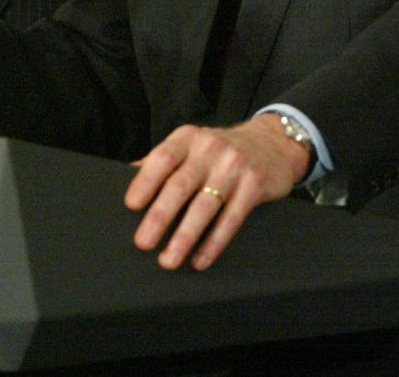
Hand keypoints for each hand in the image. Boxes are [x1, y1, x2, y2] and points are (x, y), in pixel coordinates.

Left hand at [125, 114, 309, 270]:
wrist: (273, 142)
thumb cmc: (221, 151)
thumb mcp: (191, 145)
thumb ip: (162, 161)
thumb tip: (125, 178)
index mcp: (188, 138)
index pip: (162, 158)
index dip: (145, 181)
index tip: (131, 205)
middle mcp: (210, 148)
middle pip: (181, 185)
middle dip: (160, 216)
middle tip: (143, 242)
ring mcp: (234, 166)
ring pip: (205, 206)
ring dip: (185, 236)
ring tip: (169, 259)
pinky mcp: (254, 184)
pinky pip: (231, 219)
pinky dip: (213, 242)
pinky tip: (200, 259)